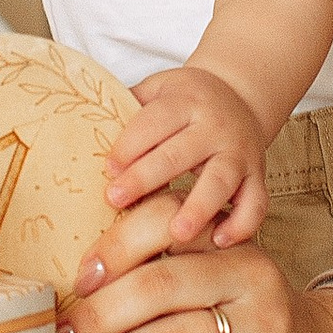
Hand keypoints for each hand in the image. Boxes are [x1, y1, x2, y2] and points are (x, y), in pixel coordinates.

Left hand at [61, 228, 332, 332]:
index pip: (166, 221)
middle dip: (98, 315)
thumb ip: (169, 270)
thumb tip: (81, 287)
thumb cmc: (251, 322)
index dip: (114, 247)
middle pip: (157, 284)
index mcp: (233, 242)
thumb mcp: (220, 279)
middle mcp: (252, 276)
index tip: (80, 280)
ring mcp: (263, 327)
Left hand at [106, 66, 268, 246]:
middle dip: (147, 177)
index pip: (155, 121)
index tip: (107, 170)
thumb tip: (74, 131)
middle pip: (180, 152)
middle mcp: (215, 126)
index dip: (130, 145)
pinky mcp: (258, 175)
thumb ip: (127, 107)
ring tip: (176, 234)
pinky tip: (221, 243)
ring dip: (199, 206)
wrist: (240, 95)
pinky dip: (243, 223)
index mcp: (185, 102)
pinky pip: (257, 202)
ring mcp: (240, 152)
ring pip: (221, 180)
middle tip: (117, 200)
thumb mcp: (157, 90)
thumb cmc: (185, 101)